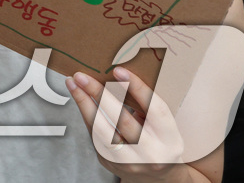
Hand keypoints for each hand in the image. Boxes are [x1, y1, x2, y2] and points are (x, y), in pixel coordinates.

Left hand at [68, 67, 187, 181]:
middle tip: (83, 76)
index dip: (138, 88)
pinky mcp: (110, 162)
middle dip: (99, 94)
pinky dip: (85, 114)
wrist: (154, 177)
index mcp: (170, 140)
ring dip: (84, 103)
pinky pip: (94, 135)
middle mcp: (151, 153)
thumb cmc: (157, 142)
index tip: (118, 70)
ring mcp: (129, 161)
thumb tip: (118, 76)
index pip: (156, 110)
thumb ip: (146, 106)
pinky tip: (79, 98)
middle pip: (123, 120)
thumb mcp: (162, 126)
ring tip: (73, 83)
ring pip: (102, 129)